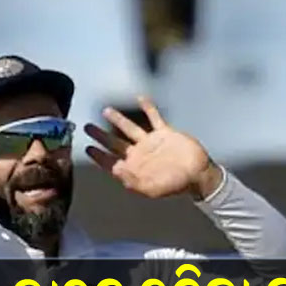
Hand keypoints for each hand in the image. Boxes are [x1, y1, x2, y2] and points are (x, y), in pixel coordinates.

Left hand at [84, 96, 222, 199]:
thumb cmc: (176, 184)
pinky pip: (154, 118)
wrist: (199, 174)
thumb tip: (116, 170)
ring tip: (105, 110)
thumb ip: (132, 180)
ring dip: (118, 119)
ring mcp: (151, 143)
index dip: (98, 155)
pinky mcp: (165, 133)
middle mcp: (139, 155)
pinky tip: (140, 98)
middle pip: (115, 143)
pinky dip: (148, 108)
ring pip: (130, 128)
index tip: (87, 147)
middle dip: (100, 135)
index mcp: (134, 168)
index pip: (111, 161)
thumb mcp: (152, 188)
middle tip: (87, 127)